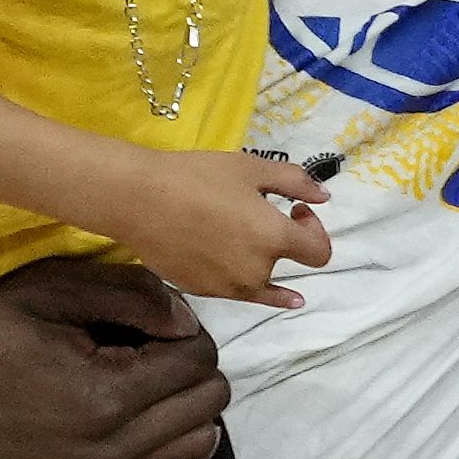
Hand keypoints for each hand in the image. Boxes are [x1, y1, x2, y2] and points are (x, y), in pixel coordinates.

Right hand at [0, 249, 231, 458]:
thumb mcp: (55, 287)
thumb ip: (137, 296)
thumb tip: (190, 323)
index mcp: (103, 399)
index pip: (199, 361)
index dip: (185, 333)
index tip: (153, 323)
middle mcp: (100, 455)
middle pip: (204, 405)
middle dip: (188, 369)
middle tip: (149, 350)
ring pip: (192, 448)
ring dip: (183, 412)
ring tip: (146, 385)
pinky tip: (166, 437)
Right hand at [118, 150, 333, 309]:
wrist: (135, 199)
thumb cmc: (196, 178)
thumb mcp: (252, 169)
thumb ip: (295, 182)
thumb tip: (324, 197)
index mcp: (275, 240)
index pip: (319, 253)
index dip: (315, 230)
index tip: (297, 210)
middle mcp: (256, 271)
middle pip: (287, 265)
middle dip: (285, 241)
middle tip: (262, 214)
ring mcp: (226, 286)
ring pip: (260, 282)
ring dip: (260, 262)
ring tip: (238, 235)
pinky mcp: (199, 290)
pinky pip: (230, 287)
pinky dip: (236, 276)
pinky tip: (231, 266)